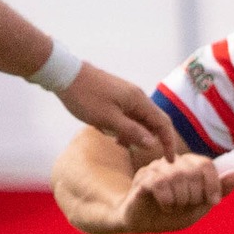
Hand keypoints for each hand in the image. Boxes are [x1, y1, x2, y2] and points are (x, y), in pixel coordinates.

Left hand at [57, 60, 180, 159]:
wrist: (63, 73)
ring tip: (122, 145)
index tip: (169, 160)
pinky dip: (126, 126)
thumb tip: (153, 144)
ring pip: (139, 119)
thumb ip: (132, 132)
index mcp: (139, 100)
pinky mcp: (115, 95)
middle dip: (153, 139)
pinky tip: (111, 133)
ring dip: (136, 134)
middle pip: (154, 121)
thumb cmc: (85, 97)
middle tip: (146, 155)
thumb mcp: (108, 119)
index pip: (164, 124)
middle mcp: (137, 96)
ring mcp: (126, 95)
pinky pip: (128, 114)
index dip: (169, 143)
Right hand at [113, 153, 233, 233]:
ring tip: (175, 207)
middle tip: (187, 206)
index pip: (206, 164)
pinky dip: (167, 201)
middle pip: (192, 171)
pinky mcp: (142, 178)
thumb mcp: (201, 205)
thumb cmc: (174, 213)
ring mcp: (156, 168)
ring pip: (176, 177)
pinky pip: (160, 184)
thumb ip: (219, 190)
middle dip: (195, 195)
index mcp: (188, 165)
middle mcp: (172, 162)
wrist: (144, 224)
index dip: (213, 184)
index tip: (213, 202)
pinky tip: (166, 207)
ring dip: (180, 199)